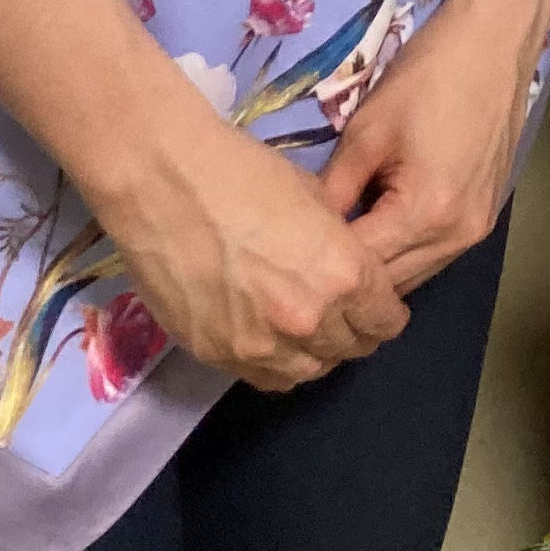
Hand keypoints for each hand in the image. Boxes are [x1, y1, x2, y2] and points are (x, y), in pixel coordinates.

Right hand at [93, 88, 409, 391]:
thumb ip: (337, 247)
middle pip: (351, 349)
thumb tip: (343, 266)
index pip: (385, 320)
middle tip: (343, 314)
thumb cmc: (243, 172)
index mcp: (343, 275)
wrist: (165, 183)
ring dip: (316, 353)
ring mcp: (261, 346)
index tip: (376, 302)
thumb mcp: (314, 198)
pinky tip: (270, 339)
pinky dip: (276, 363)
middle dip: (354, 331)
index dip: (385, 310)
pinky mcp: (218, 356)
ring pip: (310, 371)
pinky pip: (264, 378)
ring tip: (306, 329)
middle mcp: (309, 321)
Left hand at [320, 0, 549, 300]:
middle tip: (303, 262)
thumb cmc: (428, 77)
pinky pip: (434, 256)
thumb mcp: (367, 130)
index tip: (284, 259)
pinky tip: (375, 234)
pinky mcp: (483, 220)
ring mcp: (475, 232)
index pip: (360, 266)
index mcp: (425, 214)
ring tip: (336, 251)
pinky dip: (403, 254)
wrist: (495, 42)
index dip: (320, 266)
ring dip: (376, 272)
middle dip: (348, 279)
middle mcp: (456, 237)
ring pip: (413, 277)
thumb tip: (304, 231)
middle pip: (389, 285)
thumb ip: (334, 190)